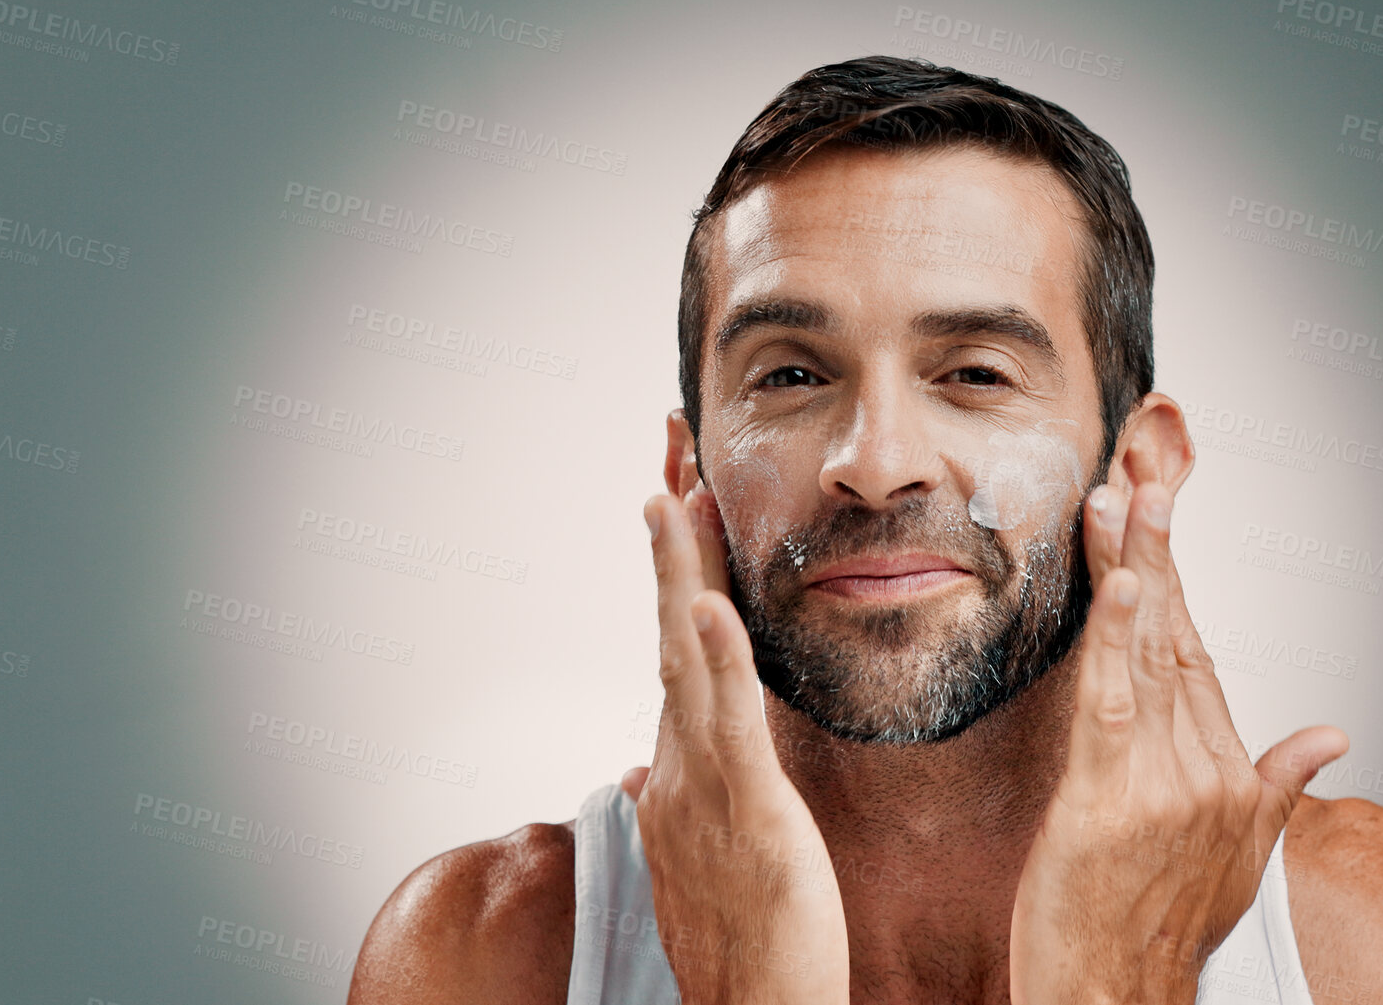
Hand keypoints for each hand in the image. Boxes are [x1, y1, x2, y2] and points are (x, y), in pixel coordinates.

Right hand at [622, 488, 849, 1004]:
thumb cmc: (742, 932)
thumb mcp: (707, 847)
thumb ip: (678, 793)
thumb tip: (635, 769)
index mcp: (683, 762)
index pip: (679, 641)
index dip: (680, 566)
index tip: (678, 492)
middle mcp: (679, 761)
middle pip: (673, 626)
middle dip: (673, 538)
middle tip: (670, 450)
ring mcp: (705, 784)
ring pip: (687, 658)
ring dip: (682, 572)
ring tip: (675, 493)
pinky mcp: (747, 813)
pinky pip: (730, 727)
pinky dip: (718, 661)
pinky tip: (715, 603)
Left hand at [1009, 482, 1348, 1004]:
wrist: (1119, 999)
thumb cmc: (1162, 927)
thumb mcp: (1243, 854)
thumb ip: (1284, 782)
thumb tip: (1336, 734)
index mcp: (1228, 770)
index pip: (1199, 651)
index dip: (1177, 579)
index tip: (1155, 514)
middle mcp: (1203, 770)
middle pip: (1177, 636)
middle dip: (1157, 548)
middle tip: (1141, 472)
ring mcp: (1160, 785)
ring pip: (1146, 656)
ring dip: (1133, 569)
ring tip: (1121, 499)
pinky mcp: (1108, 803)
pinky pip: (1111, 705)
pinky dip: (1117, 640)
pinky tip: (1121, 584)